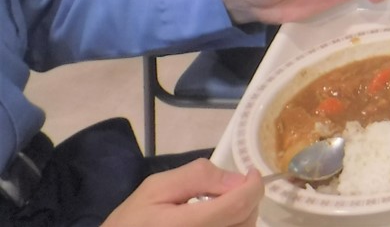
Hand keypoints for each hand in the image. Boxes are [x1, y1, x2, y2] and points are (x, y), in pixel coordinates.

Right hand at [102, 159, 262, 226]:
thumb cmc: (132, 220)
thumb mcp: (156, 188)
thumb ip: (197, 177)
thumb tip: (238, 178)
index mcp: (183, 226)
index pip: (237, 206)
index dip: (253, 186)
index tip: (251, 173)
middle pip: (246, 220)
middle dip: (247, 199)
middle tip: (231, 188)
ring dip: (242, 215)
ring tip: (220, 206)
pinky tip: (217, 220)